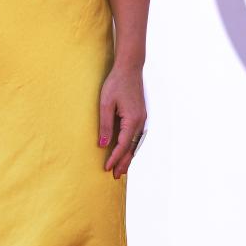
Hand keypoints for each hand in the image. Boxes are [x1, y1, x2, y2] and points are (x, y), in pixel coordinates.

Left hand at [98, 63, 146, 177]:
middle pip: (131, 148)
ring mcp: (142, 119)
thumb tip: (103, 145)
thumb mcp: (106, 104)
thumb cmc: (116, 84)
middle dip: (123, 163)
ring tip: (122, 169)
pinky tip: (128, 152)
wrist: (129, 69)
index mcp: (132, 120)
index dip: (114, 158)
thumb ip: (105, 125)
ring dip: (129, 157)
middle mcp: (140, 122)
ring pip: (136, 144)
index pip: (122, 145)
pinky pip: (136, 136)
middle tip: (115, 176)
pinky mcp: (141, 116)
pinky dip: (132, 147)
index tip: (106, 168)